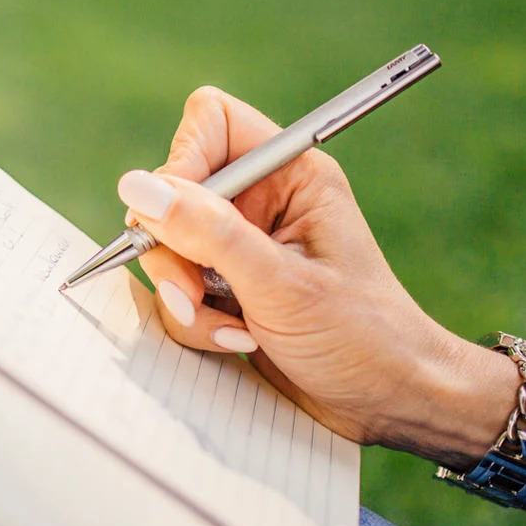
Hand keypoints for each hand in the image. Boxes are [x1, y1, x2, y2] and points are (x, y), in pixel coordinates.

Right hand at [117, 86, 518, 469]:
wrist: (389, 403)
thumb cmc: (361, 337)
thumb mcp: (280, 283)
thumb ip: (206, 232)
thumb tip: (136, 187)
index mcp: (289, 175)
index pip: (210, 122)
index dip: (183, 162)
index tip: (177, 217)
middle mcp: (261, 203)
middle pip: (172, 193)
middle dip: (175, 251)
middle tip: (197, 292)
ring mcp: (239, 248)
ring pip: (166, 249)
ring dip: (185, 298)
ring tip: (233, 330)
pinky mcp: (226, 289)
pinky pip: (176, 292)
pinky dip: (194, 323)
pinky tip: (237, 341)